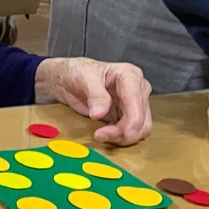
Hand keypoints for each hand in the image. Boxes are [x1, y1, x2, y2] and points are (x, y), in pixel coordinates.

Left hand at [34, 57, 151, 145]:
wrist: (67, 77)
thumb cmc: (77, 71)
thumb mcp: (84, 78)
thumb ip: (95, 95)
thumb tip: (99, 114)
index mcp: (129, 75)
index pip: (136, 99)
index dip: (134, 118)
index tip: (126, 133)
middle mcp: (137, 89)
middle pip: (142, 118)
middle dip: (124, 131)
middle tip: (101, 135)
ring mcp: (132, 104)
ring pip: (139, 128)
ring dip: (122, 137)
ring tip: (100, 135)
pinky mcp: (125, 116)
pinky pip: (129, 132)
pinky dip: (119, 137)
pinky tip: (103, 134)